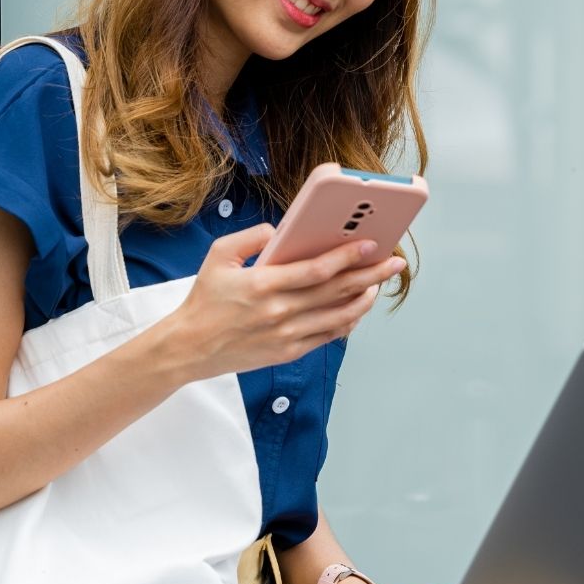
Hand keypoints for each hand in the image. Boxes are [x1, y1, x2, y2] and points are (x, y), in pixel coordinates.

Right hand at [156, 224, 402, 381]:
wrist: (189, 347)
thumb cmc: (205, 299)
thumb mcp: (219, 256)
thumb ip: (251, 238)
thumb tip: (280, 231)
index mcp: (264, 284)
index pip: (317, 270)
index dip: (348, 257)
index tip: (371, 244)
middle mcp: (280, 311)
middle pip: (337, 292)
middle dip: (370, 275)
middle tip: (394, 262)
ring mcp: (287, 335)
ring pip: (339, 317)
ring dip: (364, 299)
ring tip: (379, 284)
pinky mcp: (288, 352)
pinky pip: (328, 336)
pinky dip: (348, 322)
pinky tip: (357, 308)